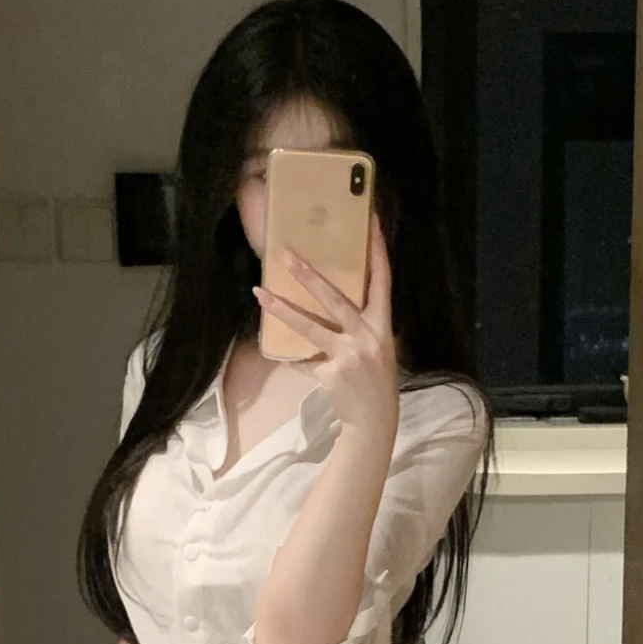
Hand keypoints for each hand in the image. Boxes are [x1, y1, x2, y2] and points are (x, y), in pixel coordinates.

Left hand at [254, 219, 398, 444]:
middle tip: (288, 255)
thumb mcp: (377, 347)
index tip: (370, 222)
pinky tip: (276, 351)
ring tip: (259, 292)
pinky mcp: (330, 372)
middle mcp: (368, 336)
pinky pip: (302, 359)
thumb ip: (359, 324)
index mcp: (383, 326)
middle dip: (310, 276)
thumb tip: (328, 299)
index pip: (382, 281)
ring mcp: (348, 355)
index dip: (377, 252)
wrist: (373, 420)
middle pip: (336, 299)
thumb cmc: (374, 380)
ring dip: (282, 309)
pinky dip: (291, 356)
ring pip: (310, 326)